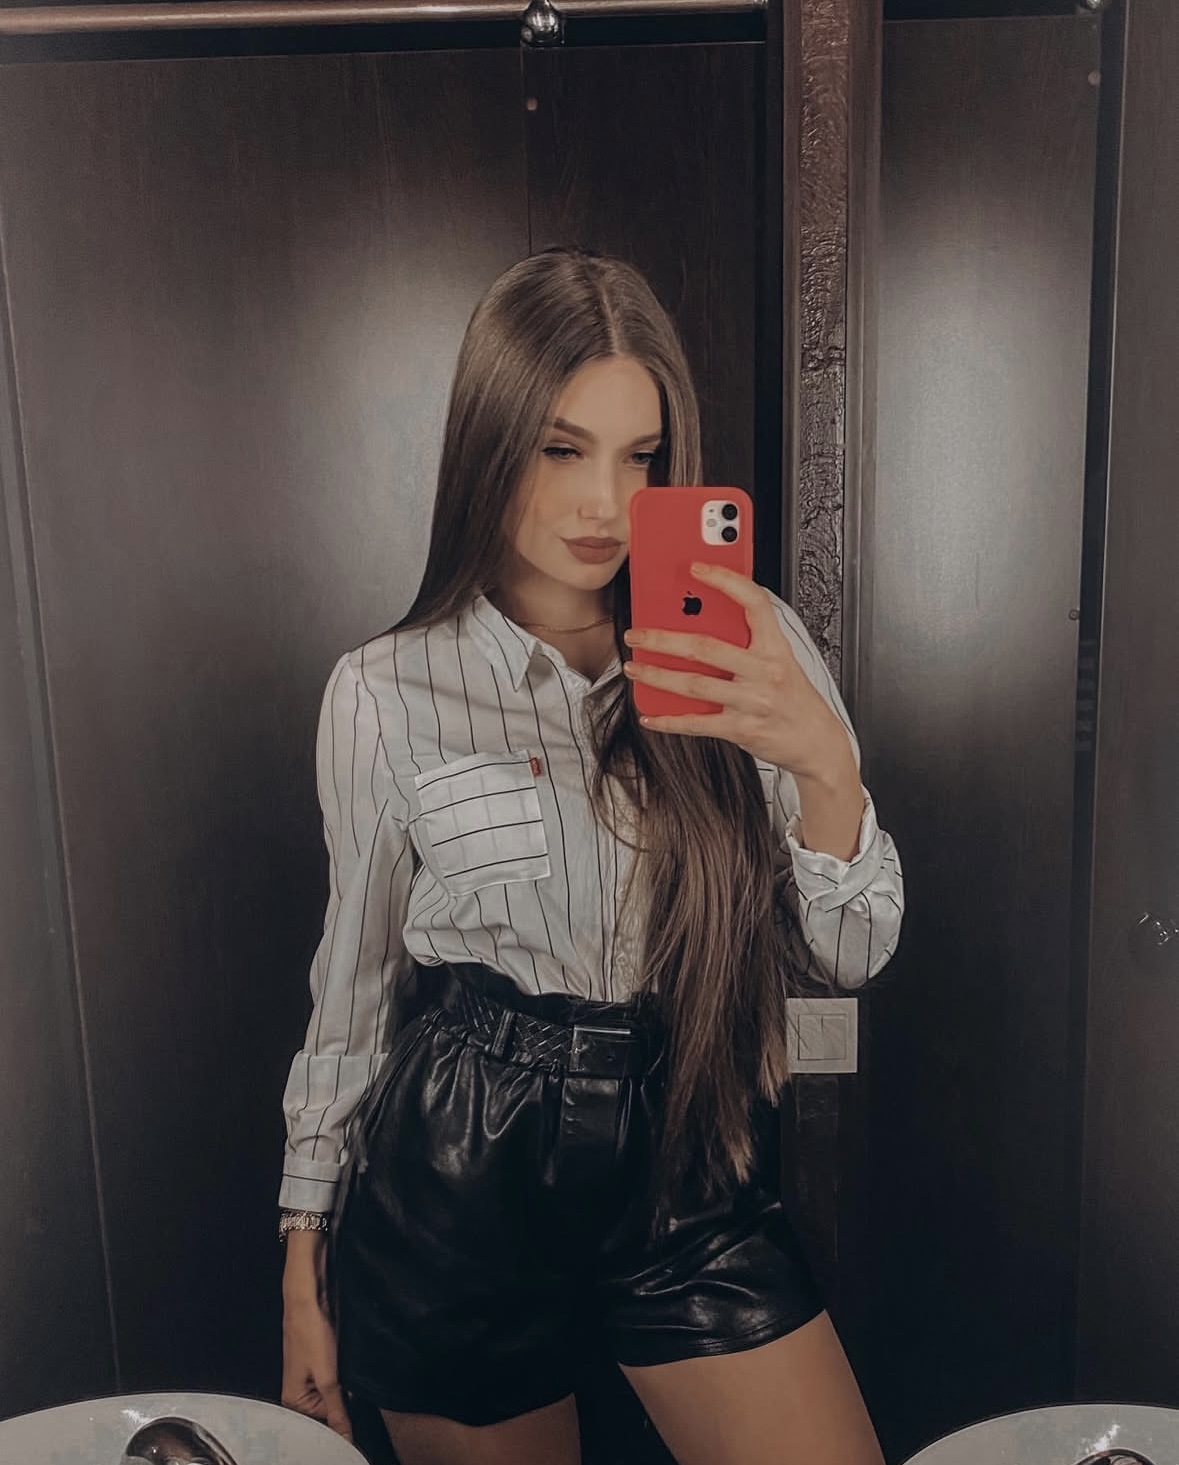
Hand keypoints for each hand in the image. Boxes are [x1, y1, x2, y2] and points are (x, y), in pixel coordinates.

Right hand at [281, 1240, 352, 1441]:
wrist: (309, 1299)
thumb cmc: (312, 1335)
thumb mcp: (328, 1378)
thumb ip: (337, 1410)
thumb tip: (345, 1440)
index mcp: (292, 1401)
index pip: (318, 1427)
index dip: (337, 1431)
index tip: (357, 1438)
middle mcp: (298, 1393)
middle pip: (324, 1413)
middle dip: (342, 1413)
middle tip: (359, 1414)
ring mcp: (309, 1377)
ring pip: (331, 1397)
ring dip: (345, 1397)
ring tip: (357, 1396)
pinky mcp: (320, 1364)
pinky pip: (334, 1382)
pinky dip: (344, 1383)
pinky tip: (355, 1382)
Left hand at [622, 563, 854, 782]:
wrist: (817, 741)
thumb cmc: (794, 697)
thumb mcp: (781, 660)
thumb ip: (750, 641)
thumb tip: (703, 621)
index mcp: (775, 647)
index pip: (754, 602)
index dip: (725, 581)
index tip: (696, 568)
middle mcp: (764, 671)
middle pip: (705, 647)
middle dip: (663, 639)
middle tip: (637, 634)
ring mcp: (752, 701)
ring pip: (694, 684)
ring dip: (657, 676)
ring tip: (635, 667)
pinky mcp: (741, 729)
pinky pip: (697, 723)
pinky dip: (669, 720)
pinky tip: (650, 714)